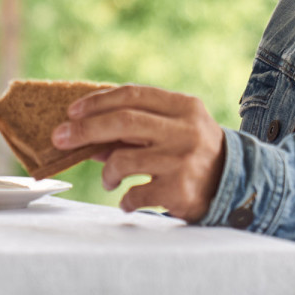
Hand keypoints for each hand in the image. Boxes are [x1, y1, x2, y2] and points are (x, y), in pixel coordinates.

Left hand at [50, 84, 227, 221]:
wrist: (235, 187)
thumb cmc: (191, 153)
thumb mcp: (172, 130)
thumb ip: (135, 127)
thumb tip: (85, 134)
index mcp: (184, 107)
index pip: (133, 95)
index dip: (97, 102)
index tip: (72, 112)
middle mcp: (185, 130)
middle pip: (123, 121)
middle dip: (84, 130)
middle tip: (59, 139)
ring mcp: (182, 161)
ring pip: (122, 160)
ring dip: (107, 172)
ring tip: (110, 179)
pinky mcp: (179, 190)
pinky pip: (134, 194)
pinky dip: (124, 199)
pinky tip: (129, 200)